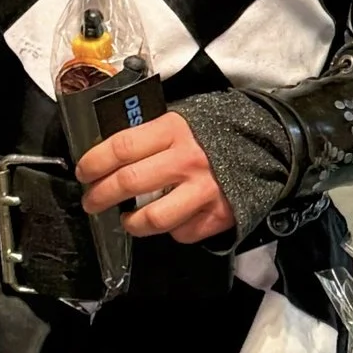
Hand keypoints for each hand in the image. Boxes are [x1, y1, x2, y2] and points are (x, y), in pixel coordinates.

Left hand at [76, 111, 235, 243]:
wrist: (268, 147)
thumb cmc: (215, 133)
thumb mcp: (182, 120)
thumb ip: (150, 136)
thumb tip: (110, 155)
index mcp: (174, 130)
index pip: (121, 147)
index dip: (94, 162)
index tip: (84, 173)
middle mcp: (187, 160)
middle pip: (129, 183)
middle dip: (101, 196)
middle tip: (92, 202)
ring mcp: (204, 191)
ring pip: (153, 218)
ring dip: (131, 223)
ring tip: (127, 220)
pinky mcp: (218, 215)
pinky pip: (182, 233)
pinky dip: (171, 230)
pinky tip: (171, 220)